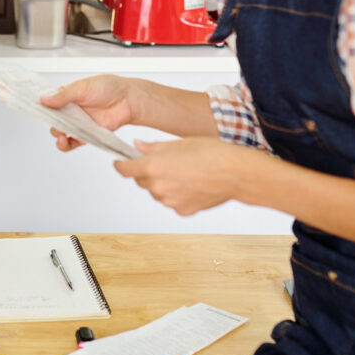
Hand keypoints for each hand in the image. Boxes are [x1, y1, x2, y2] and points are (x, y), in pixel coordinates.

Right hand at [41, 75, 133, 151]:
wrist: (127, 99)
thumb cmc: (108, 88)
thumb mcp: (81, 87)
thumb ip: (62, 96)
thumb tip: (44, 100)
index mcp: (68, 96)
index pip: (49, 102)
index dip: (42, 107)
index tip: (36, 109)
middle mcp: (72, 110)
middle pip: (54, 120)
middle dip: (51, 122)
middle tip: (55, 122)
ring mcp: (79, 122)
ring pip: (61, 132)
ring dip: (57, 135)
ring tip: (61, 135)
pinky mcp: (88, 134)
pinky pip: (73, 142)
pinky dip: (67, 144)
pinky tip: (66, 140)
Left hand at [114, 137, 257, 214]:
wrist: (235, 172)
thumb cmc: (211, 153)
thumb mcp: (178, 143)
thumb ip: (153, 148)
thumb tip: (137, 147)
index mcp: (153, 167)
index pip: (125, 170)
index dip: (121, 165)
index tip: (120, 163)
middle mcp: (158, 187)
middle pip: (142, 181)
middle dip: (148, 172)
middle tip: (166, 162)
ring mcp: (170, 201)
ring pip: (157, 192)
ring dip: (163, 184)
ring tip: (184, 172)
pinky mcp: (182, 210)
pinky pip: (172, 202)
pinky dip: (177, 194)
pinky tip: (192, 184)